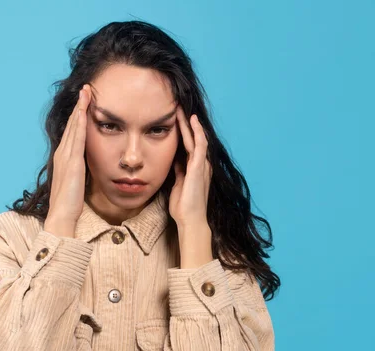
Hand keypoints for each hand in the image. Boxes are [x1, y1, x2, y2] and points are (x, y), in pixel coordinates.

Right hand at [45, 84, 92, 235]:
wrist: (62, 215)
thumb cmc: (70, 202)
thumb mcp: (77, 181)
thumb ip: (80, 170)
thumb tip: (87, 164)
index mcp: (64, 158)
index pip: (72, 131)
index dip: (78, 115)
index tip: (85, 101)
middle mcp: (62, 153)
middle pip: (72, 124)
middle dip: (79, 105)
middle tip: (86, 88)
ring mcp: (66, 156)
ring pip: (74, 126)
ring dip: (80, 108)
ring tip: (86, 92)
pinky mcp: (72, 162)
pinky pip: (76, 138)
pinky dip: (79, 123)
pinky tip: (83, 112)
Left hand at [169, 106, 212, 227]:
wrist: (190, 219)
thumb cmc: (183, 206)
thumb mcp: (178, 184)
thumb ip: (179, 171)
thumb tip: (175, 161)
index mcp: (195, 168)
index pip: (188, 145)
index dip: (182, 132)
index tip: (173, 119)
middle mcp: (200, 164)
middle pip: (192, 138)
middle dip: (184, 123)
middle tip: (176, 107)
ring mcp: (201, 165)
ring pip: (196, 138)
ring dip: (189, 123)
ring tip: (181, 108)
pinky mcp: (200, 167)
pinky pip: (200, 145)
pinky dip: (197, 132)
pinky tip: (192, 120)